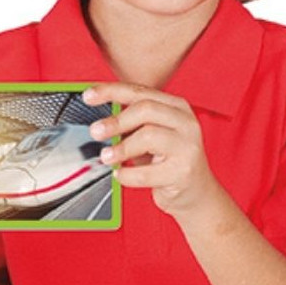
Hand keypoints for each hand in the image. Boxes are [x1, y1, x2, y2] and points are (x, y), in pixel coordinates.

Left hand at [84, 83, 220, 216]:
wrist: (197, 193)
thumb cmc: (169, 161)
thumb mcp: (152, 135)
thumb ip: (132, 123)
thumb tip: (100, 120)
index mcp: (177, 107)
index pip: (140, 91)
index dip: (111, 91)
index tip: (88, 96)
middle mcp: (186, 122)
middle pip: (145, 109)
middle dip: (116, 120)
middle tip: (95, 132)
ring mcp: (188, 146)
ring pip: (147, 136)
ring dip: (121, 148)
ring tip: (107, 157)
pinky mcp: (183, 172)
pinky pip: (146, 172)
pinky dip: (127, 174)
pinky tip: (120, 174)